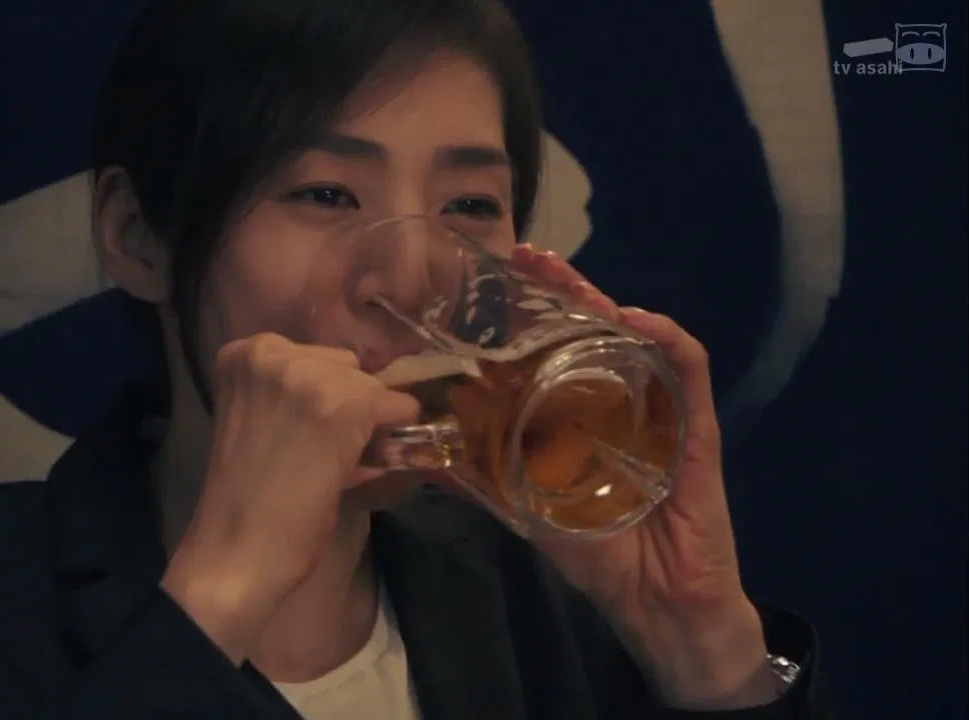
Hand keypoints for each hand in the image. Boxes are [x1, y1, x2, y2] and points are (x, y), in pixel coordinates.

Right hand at [160, 333, 418, 663]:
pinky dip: (392, 437)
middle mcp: (273, 352)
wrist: (236, 551)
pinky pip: (396, 407)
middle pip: (346, 365)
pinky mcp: (343, 404)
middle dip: (346, 404)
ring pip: (371, 387)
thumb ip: (297, 396)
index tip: (311, 431)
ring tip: (333, 465)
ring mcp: (308, 375)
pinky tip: (357, 468)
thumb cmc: (245, 497)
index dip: (324, 394)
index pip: (315, 356)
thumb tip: (366, 392)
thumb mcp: (259, 421)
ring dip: (366, 424)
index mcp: (244, 352)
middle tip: (322, 453)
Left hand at [509, 247, 772, 708]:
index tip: (499, 280)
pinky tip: (637, 322)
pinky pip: (689, 371)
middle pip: (596, 332)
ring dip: (608, 304)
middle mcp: (622, 404)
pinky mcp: (698, 429)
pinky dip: (667, 340)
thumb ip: (487, 479)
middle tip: (533, 258)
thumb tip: (427, 456)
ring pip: (640, 339)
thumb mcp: (530, 511)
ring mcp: (662, 411)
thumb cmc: (601, 555)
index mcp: (583, 417)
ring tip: (573, 281)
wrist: (659, 603)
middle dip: (566, 292)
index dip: (532, 314)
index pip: (558, 350)